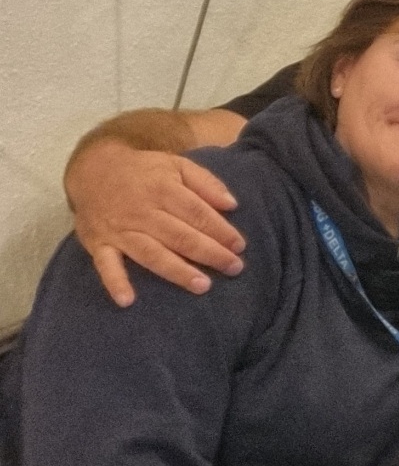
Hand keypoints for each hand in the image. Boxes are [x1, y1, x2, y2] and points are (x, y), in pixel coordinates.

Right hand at [66, 142, 243, 306]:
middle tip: (233, 268)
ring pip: (151, 253)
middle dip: (209, 253)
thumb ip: (206, 183)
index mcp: (164, 189)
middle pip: (180, 236)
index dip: (220, 230)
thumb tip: (232, 204)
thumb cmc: (143, 171)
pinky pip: (106, 265)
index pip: (197, 213)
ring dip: (176, 271)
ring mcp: (119, 230)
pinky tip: (127, 301)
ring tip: (202, 286)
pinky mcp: (98, 244)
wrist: (92, 169)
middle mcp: (142, 211)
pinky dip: (115, 282)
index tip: (239, 246)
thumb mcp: (177, 165)